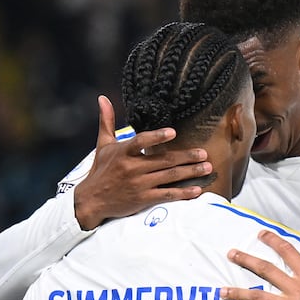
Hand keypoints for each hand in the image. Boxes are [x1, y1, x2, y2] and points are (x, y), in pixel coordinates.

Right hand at [73, 95, 212, 229]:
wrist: (92, 200)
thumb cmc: (100, 170)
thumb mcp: (103, 145)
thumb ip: (107, 122)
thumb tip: (103, 98)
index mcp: (123, 153)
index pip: (140, 142)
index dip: (156, 137)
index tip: (173, 132)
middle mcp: (131, 168)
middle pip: (164, 161)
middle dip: (186, 157)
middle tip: (204, 153)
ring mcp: (138, 185)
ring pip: (169, 177)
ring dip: (190, 172)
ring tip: (207, 167)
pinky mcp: (143, 199)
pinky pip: (166, 195)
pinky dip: (183, 193)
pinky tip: (197, 190)